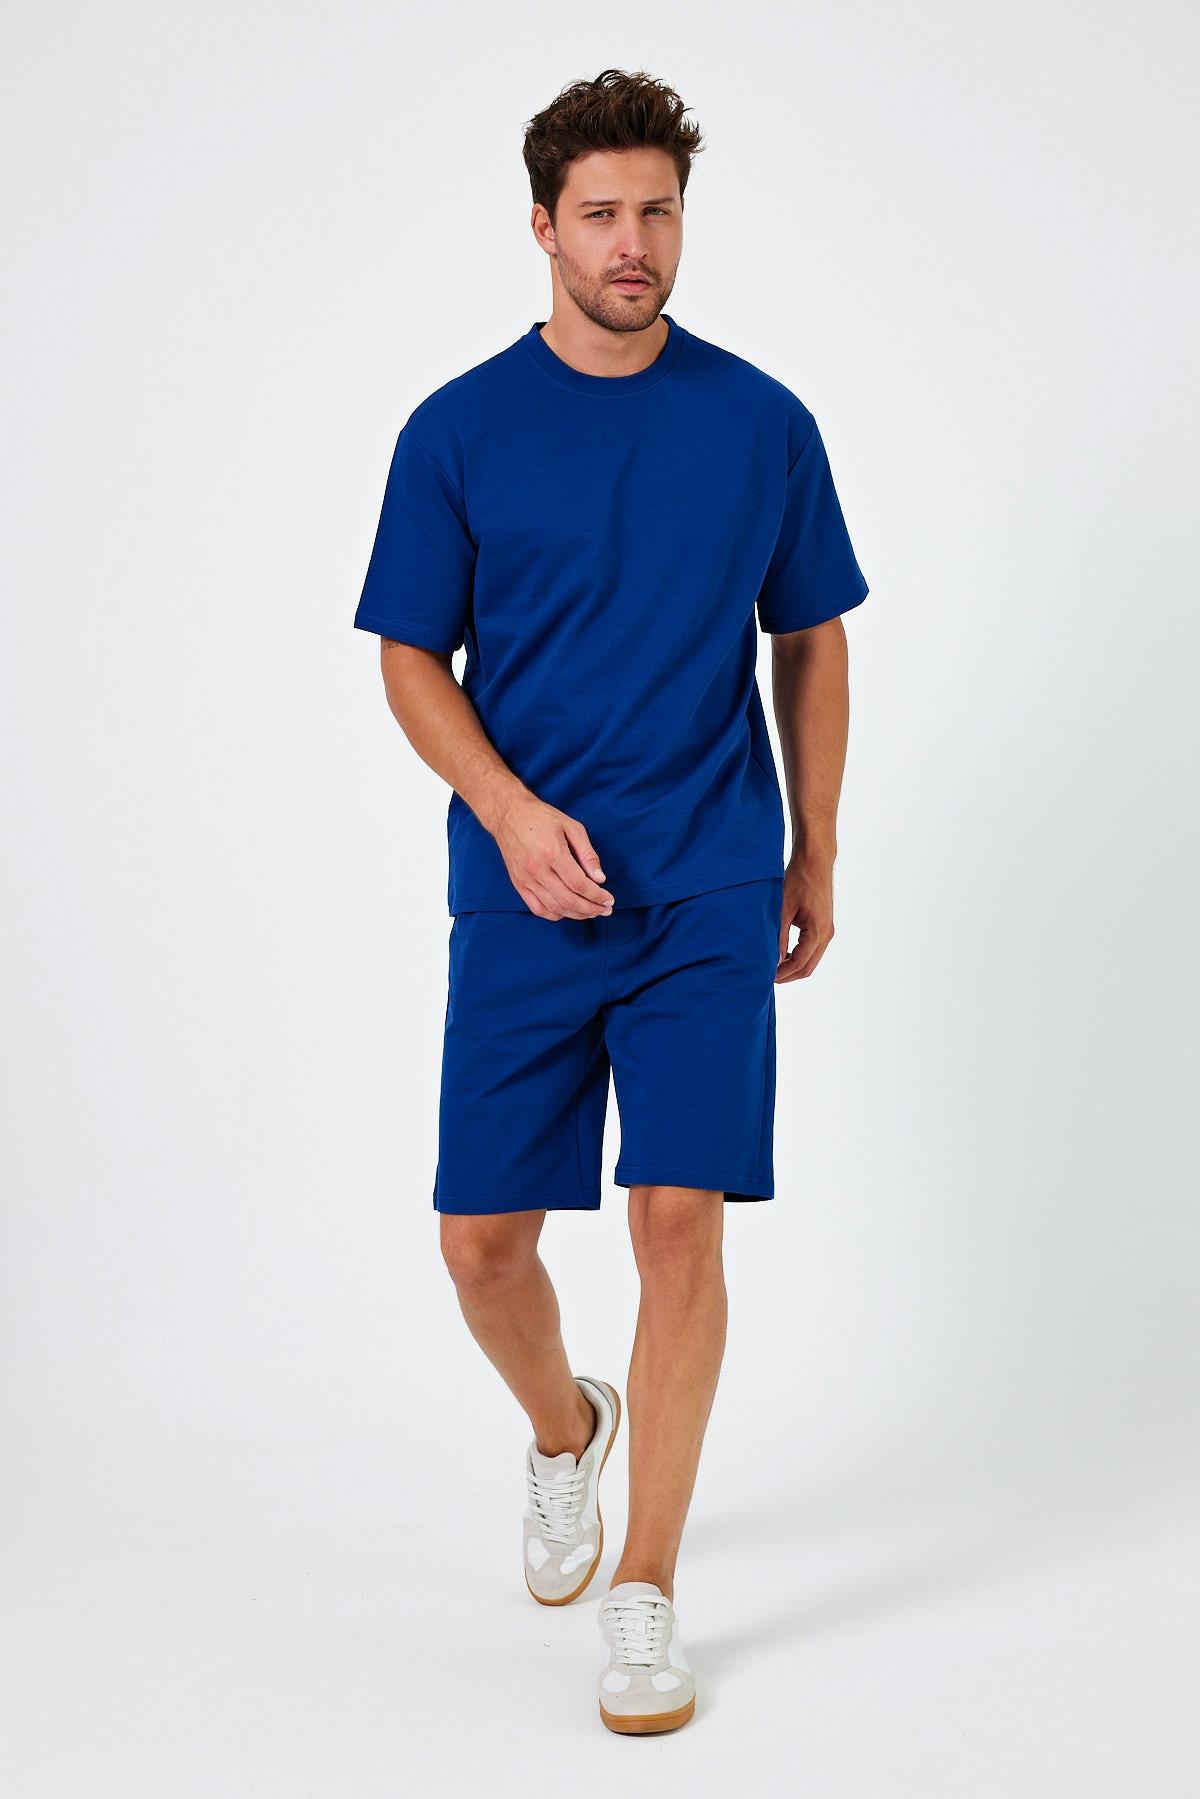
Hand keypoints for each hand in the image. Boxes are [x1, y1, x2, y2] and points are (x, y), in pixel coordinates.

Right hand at [492, 792, 614, 920]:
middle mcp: (536, 869)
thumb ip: (587, 854)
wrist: (509, 815)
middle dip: (591, 909)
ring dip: (576, 914)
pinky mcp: (518, 884)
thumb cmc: (542, 818)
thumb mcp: (571, 827)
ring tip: (591, 912)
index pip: (578, 884)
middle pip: (568, 900)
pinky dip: (556, 915)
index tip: (609, 900)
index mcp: (552, 853)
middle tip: (605, 910)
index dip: (597, 896)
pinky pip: (538, 909)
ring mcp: (525, 879)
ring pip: (554, 908)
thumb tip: (600, 879)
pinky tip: (569, 911)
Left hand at [776, 852, 834, 980]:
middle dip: (788, 975)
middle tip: (767, 977)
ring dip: (794, 966)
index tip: (765, 977)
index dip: (782, 973)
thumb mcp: (783, 909)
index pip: (799, 962)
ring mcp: (828, 929)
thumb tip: (773, 960)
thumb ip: (778, 937)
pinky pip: (813, 949)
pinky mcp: (825, 925)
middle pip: (808, 967)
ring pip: (812, 959)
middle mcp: (827, 933)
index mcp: (818, 931)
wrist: (815, 861)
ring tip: (773, 967)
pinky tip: (783, 954)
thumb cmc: (798, 880)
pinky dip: (799, 956)